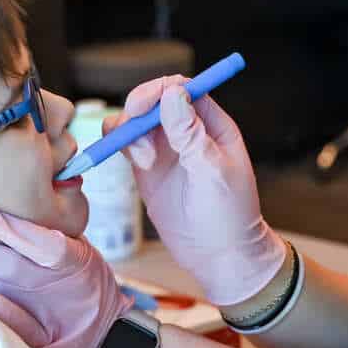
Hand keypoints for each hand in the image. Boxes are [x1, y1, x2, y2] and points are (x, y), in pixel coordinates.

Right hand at [105, 76, 286, 305]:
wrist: (220, 257)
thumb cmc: (230, 216)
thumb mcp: (213, 172)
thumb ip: (191, 134)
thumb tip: (173, 94)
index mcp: (212, 126)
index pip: (183, 90)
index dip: (160, 90)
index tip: (143, 105)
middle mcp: (186, 132)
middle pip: (154, 101)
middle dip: (138, 107)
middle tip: (131, 125)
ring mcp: (165, 150)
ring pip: (135, 122)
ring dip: (128, 131)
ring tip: (142, 161)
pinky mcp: (146, 170)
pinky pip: (126, 146)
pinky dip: (117, 145)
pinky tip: (129, 160)